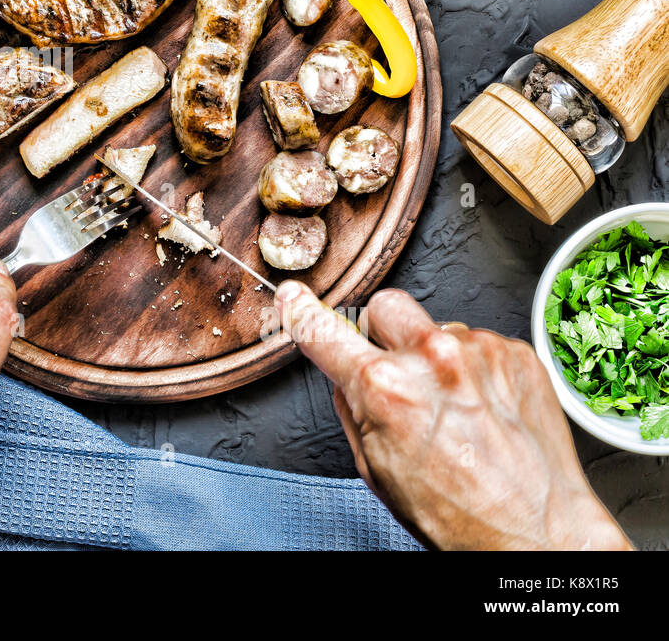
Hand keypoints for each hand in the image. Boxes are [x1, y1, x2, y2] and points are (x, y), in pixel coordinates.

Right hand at [275, 280, 631, 550]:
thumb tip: (341, 371)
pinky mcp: (516, 352)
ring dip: (436, 357)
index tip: (293, 297)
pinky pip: (478, 343)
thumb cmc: (459, 515)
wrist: (537, 532)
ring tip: (457, 410)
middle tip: (397, 372)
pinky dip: (475, 370)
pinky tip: (484, 409)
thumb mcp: (375, 468)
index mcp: (385, 388)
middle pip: (385, 306)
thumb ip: (352, 407)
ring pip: (437, 327)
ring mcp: (479, 350)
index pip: (324, 330)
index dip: (301, 312)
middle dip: (381, 332)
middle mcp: (433, 358)